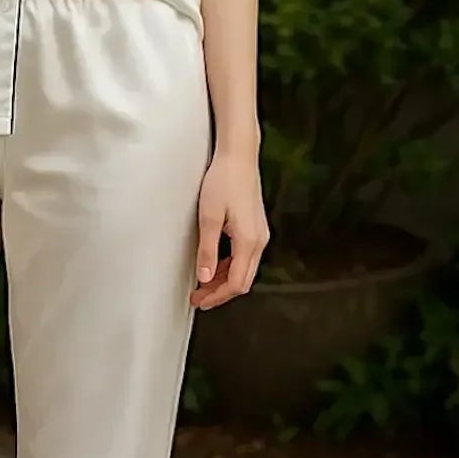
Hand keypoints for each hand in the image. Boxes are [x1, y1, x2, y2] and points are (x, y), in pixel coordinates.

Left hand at [190, 150, 269, 309]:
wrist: (239, 156)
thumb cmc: (223, 181)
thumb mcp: (209, 218)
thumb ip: (207, 251)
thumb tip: (205, 278)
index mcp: (249, 241)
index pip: (236, 283)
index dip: (217, 296)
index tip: (200, 300)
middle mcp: (259, 241)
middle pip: (243, 280)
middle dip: (221, 292)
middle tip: (199, 298)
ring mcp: (260, 234)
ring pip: (245, 269)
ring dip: (224, 280)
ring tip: (203, 284)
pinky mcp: (256, 228)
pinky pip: (245, 256)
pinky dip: (230, 266)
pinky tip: (215, 265)